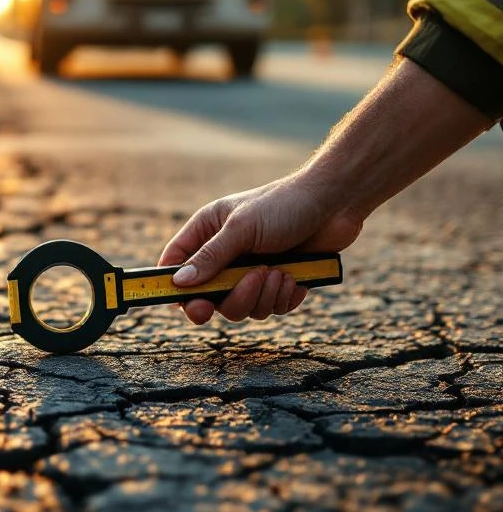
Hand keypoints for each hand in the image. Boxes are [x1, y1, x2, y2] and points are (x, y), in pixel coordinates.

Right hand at [159, 175, 363, 324]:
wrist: (335, 203)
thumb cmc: (284, 205)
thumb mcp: (241, 229)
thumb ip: (210, 257)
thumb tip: (180, 283)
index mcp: (207, 232)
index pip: (176, 264)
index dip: (176, 287)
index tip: (186, 305)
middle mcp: (226, 254)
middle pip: (210, 296)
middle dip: (230, 297)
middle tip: (242, 290)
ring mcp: (251, 270)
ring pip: (241, 306)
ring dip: (261, 296)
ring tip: (279, 273)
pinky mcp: (277, 283)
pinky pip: (269, 308)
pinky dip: (282, 298)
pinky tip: (294, 278)